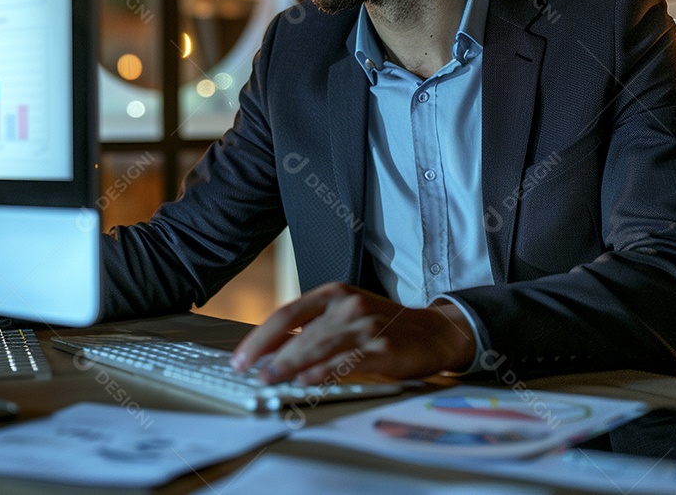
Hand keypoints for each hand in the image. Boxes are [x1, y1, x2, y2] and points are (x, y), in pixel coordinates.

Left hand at [230, 282, 475, 383]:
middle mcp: (348, 306)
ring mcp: (366, 327)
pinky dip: (324, 372)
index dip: (261, 336)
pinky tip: (307, 382)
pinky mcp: (383, 349)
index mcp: (334, 294)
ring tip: (269, 379)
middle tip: (248, 372)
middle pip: (299, 332)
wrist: (434, 332)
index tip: (241, 356)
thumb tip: (274, 351)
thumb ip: (316, 326)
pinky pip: (347, 362)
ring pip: (319, 347)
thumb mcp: (348, 313)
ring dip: (290, 365)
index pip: (288, 313)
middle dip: (269, 354)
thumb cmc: (384, 325)